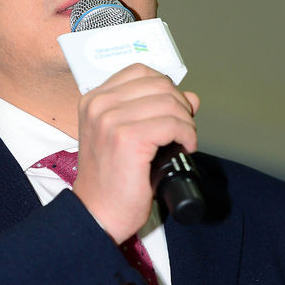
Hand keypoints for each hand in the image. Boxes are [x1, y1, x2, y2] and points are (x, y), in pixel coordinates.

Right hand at [73, 63, 199, 243]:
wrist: (97, 213)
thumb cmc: (109, 179)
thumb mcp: (126, 135)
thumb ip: (153, 111)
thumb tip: (190, 97)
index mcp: (94, 99)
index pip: (140, 72)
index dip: (165, 87)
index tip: (172, 109)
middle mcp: (99, 105)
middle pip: (159, 84)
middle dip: (180, 105)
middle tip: (182, 128)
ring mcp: (111, 119)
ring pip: (169, 102)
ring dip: (186, 122)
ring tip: (184, 140)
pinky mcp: (127, 138)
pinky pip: (172, 123)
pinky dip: (187, 135)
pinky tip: (185, 148)